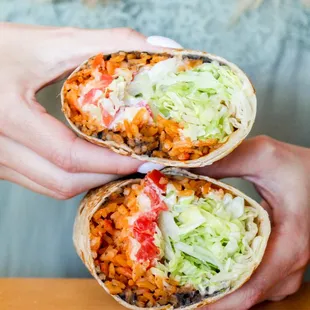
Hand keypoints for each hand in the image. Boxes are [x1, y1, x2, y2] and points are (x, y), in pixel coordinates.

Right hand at [0, 23, 168, 198]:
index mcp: (7, 114)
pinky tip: (90, 164)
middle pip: (63, 180)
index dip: (110, 163)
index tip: (141, 159)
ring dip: (90, 180)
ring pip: (52, 186)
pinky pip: (41, 182)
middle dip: (106, 176)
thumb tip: (157, 49)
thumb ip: (103, 44)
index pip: (69, 156)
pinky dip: (71, 178)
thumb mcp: (46, 43)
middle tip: (136, 164)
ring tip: (118, 165)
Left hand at [194, 135, 309, 308]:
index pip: (250, 289)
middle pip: (246, 296)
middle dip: (211, 295)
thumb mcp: (263, 157)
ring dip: (219, 289)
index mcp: (289, 246)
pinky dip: (229, 278)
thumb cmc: (300, 168)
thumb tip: (179, 170)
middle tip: (176, 286)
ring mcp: (285, 265)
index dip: (216, 300)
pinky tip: (207, 269)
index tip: (184, 298)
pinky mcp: (278, 260)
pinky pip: (252, 280)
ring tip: (185, 281)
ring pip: (249, 291)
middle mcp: (289, 265)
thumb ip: (224, 162)